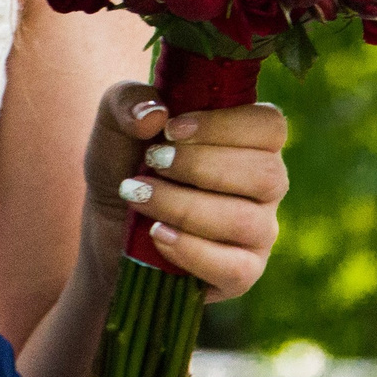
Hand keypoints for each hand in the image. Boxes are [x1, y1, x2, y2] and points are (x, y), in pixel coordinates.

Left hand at [80, 82, 288, 302]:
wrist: (107, 230)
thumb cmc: (124, 167)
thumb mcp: (114, 125)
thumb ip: (127, 102)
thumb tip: (154, 114)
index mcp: (249, 140)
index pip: (269, 125)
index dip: (225, 126)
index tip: (171, 129)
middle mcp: (265, 185)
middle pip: (266, 173)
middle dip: (200, 167)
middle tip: (151, 163)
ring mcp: (259, 232)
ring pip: (246, 221)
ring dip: (185, 207)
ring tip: (139, 197)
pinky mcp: (242, 274)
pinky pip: (236, 269)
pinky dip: (192, 250)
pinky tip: (157, 234)